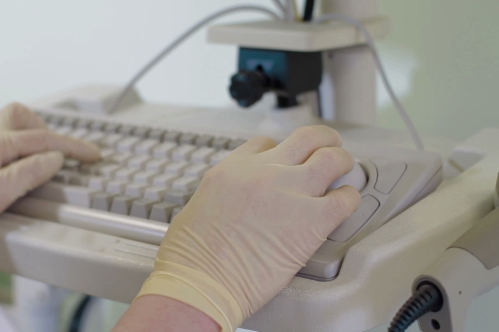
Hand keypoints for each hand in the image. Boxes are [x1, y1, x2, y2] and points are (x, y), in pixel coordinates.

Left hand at [0, 103, 99, 227]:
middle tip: (58, 151)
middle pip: (20, 115)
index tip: (93, 154)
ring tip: (34, 147)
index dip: (72, 147)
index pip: (43, 139)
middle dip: (44, 129)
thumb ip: (31, 171)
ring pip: (0, 118)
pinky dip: (4, 134)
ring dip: (23, 128)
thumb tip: (55, 158)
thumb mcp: (0, 191)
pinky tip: (5, 150)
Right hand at [133, 126, 360, 330]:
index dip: (280, 151)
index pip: (266, 144)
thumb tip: (237, 199)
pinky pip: (345, 198)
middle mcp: (264, 172)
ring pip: (333, 158)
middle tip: (329, 150)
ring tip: (344, 173)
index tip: (285, 162)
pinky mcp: (312, 220)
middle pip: (307, 139)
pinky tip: (344, 205)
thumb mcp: (199, 205)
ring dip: (341, 163)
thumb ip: (226, 193)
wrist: (201, 280)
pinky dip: (349, 198)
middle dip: (323, 141)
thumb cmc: (191, 255)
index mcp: (234, 168)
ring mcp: (290, 192)